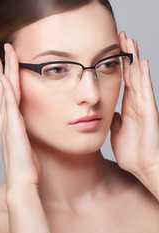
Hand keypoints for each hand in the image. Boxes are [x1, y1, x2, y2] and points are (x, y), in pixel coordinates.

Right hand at [0, 43, 40, 192]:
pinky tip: (5, 77)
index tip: (12, 62)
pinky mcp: (13, 128)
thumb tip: (34, 126)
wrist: (23, 180)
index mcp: (13, 122)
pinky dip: (6, 90)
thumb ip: (28, 132)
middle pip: (6, 88)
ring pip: (6, 92)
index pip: (11, 94)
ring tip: (3, 55)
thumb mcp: (28, 144)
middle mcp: (8, 119)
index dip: (11, 77)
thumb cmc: (27, 164)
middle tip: (6, 49)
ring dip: (4, 73)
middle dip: (6, 68)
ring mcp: (9, 123)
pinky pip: (9, 105)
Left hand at [110, 32, 158, 199]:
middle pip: (131, 74)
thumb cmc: (131, 151)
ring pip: (138, 78)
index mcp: (127, 107)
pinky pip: (146, 91)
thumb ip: (115, 120)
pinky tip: (141, 63)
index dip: (119, 66)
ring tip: (130, 42)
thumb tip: (112, 113)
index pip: (123, 81)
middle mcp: (136, 103)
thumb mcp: (117, 132)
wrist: (141, 165)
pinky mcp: (149, 112)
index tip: (112, 51)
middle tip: (121, 37)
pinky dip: (143, 77)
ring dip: (134, 60)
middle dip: (126, 56)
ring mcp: (143, 106)